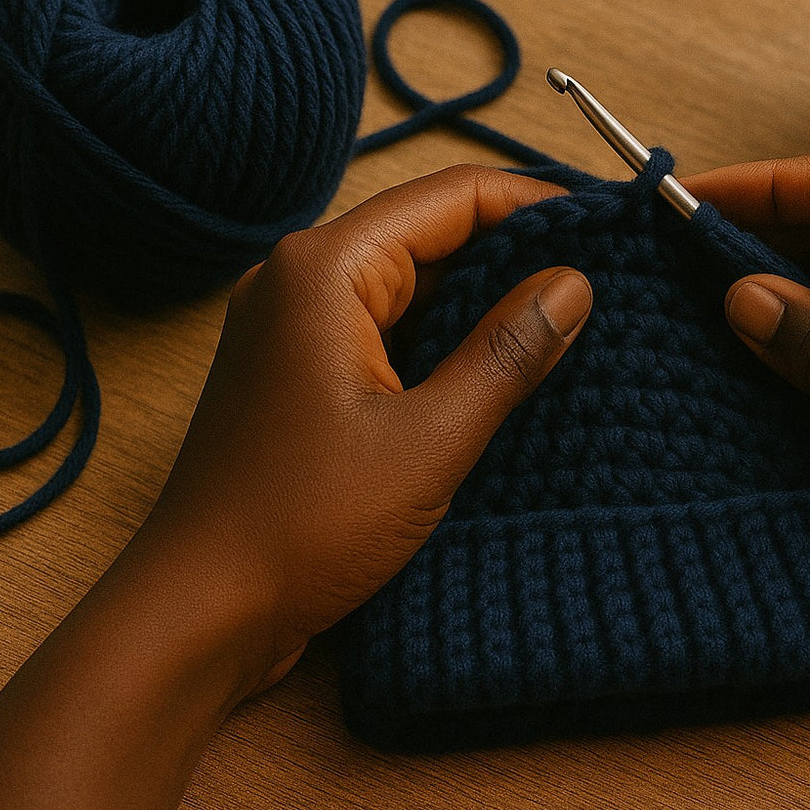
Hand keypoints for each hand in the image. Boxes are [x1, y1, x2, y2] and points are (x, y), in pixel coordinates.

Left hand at [145, 164, 592, 686]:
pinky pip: (387, 332)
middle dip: (516, 256)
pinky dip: (443, 343)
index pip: (452, 198)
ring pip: (412, 287)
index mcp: (325, 270)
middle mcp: (300, 279)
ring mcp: (294, 327)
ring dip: (483, 304)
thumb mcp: (430, 438)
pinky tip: (502, 371)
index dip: (535, 208)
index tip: (608, 231)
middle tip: (604, 283)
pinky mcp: (300, 373)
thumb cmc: (302, 524)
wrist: (201, 611)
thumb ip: (506, 351)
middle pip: (431, 235)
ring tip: (570, 327)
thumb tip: (573, 284)